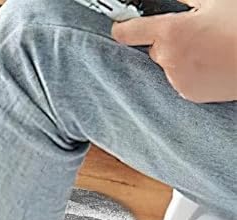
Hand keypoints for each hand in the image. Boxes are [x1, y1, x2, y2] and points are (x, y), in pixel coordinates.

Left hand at [113, 0, 236, 101]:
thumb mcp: (216, 0)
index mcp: (172, 34)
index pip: (130, 32)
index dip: (123, 26)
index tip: (119, 25)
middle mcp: (169, 60)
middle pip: (156, 47)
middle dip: (169, 38)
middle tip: (197, 28)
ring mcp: (178, 80)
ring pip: (169, 64)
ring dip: (181, 55)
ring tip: (211, 45)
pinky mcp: (190, 94)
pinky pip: (182, 78)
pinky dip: (191, 70)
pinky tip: (213, 59)